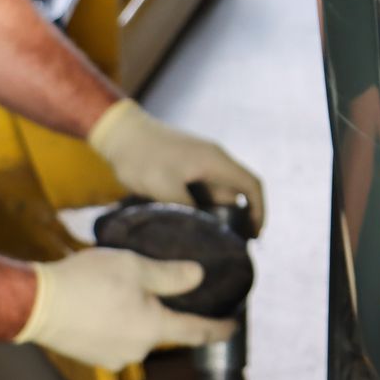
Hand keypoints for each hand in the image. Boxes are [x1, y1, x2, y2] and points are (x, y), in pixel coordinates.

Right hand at [13, 248, 234, 369]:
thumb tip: (198, 277)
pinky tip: (103, 303)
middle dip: (163, 310)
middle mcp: (137, 350)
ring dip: (137, 315)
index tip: (234, 327)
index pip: (196, 332)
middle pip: (162, 329)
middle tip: (155, 285)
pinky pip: (116, 338)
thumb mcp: (135, 267)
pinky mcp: (92, 356)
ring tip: (122, 289)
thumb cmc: (88, 281)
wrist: (37, 304)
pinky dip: (117, 322)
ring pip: (137, 333)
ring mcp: (112, 357)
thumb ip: (171, 275)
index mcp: (153, 329)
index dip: (218, 329)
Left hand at [89, 99, 265, 232]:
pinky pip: (203, 191)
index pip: (252, 185)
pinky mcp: (186, 167)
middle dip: (239, 219)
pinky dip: (204, 208)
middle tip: (229, 246)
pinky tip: (192, 225)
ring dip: (218, 215)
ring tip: (209, 240)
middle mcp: (213, 161)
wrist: (120, 133)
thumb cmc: (143, 158)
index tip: (254, 235)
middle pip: (237, 192)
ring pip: (218, 194)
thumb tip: (203, 231)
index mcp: (215, 162)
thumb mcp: (165, 189)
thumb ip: (188, 210)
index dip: (259, 211)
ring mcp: (199, 163)